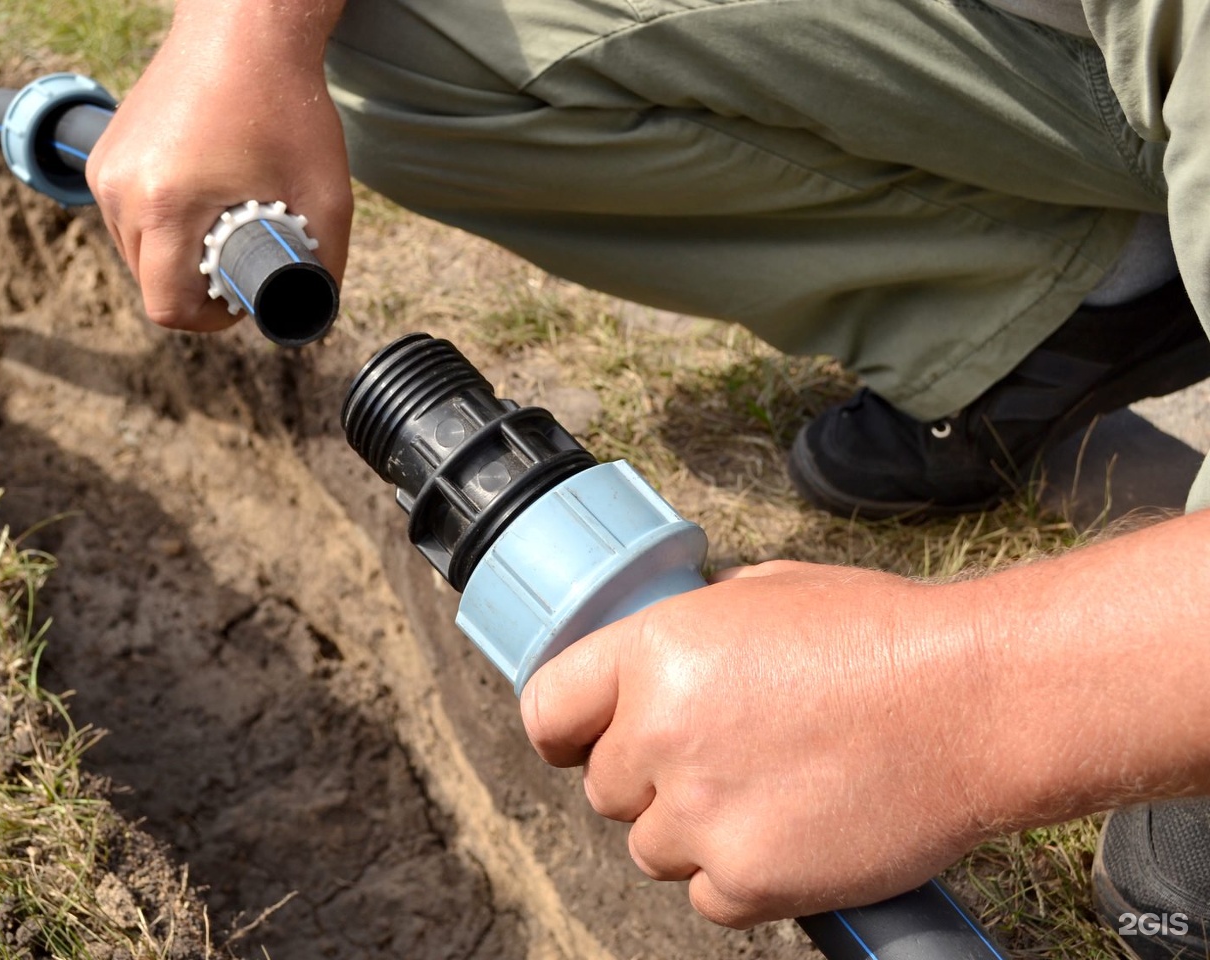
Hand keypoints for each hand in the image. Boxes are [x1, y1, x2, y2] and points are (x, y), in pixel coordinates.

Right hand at [87, 1, 351, 331]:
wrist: (244, 27)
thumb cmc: (287, 106)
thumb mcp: (325, 196)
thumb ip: (323, 266)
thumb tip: (314, 315)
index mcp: (165, 204)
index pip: (167, 306)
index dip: (210, 319)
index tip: (240, 300)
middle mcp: (122, 189)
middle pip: (149, 284)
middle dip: (194, 289)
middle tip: (240, 262)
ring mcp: (106, 170)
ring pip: (135, 254)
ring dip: (175, 258)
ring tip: (222, 227)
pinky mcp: (104, 155)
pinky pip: (126, 219)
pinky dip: (160, 226)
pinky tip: (199, 203)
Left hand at [519, 560, 1001, 927]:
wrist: (976, 700)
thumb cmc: (883, 636)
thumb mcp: (765, 591)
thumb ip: (689, 632)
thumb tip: (656, 662)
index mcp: (653, 652)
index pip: (547, 708)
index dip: (565, 730)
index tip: (581, 742)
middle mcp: (659, 734)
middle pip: (605, 788)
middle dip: (651, 779)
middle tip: (722, 758)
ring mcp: (701, 814)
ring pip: (650, 848)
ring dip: (694, 831)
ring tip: (770, 792)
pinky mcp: (748, 879)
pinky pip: (706, 897)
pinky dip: (740, 877)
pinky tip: (792, 833)